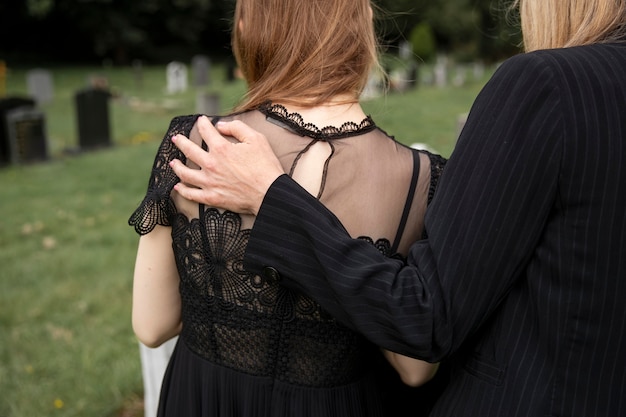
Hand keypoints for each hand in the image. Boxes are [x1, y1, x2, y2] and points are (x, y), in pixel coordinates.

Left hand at [169, 115, 283, 214]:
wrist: (270, 194)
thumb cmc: (265, 167)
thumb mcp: (256, 139)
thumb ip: (237, 128)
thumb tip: (221, 126)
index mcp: (221, 149)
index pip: (206, 132)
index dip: (203, 124)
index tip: (201, 120)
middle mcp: (211, 164)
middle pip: (189, 150)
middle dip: (180, 142)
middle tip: (175, 138)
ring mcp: (209, 182)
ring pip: (185, 173)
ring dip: (177, 166)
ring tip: (173, 162)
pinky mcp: (212, 198)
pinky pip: (192, 195)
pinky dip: (183, 191)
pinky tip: (178, 187)